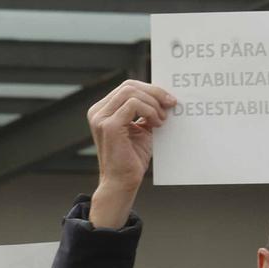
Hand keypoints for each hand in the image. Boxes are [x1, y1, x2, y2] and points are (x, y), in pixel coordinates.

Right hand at [86, 79, 174, 227]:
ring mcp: (100, 118)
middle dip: (155, 92)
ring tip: (162, 120)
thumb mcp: (141, 128)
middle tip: (171, 104)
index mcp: (102, 111)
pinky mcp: (108, 126)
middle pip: (129, 85)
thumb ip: (145, 111)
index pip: (128, 87)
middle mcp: (97, 112)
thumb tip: (165, 95)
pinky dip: (149, 111)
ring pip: (132, 92)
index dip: (151, 89)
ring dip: (153, 103)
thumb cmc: (132, 158)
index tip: (169, 100)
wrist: (122, 182)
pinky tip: (156, 124)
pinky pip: (133, 105)